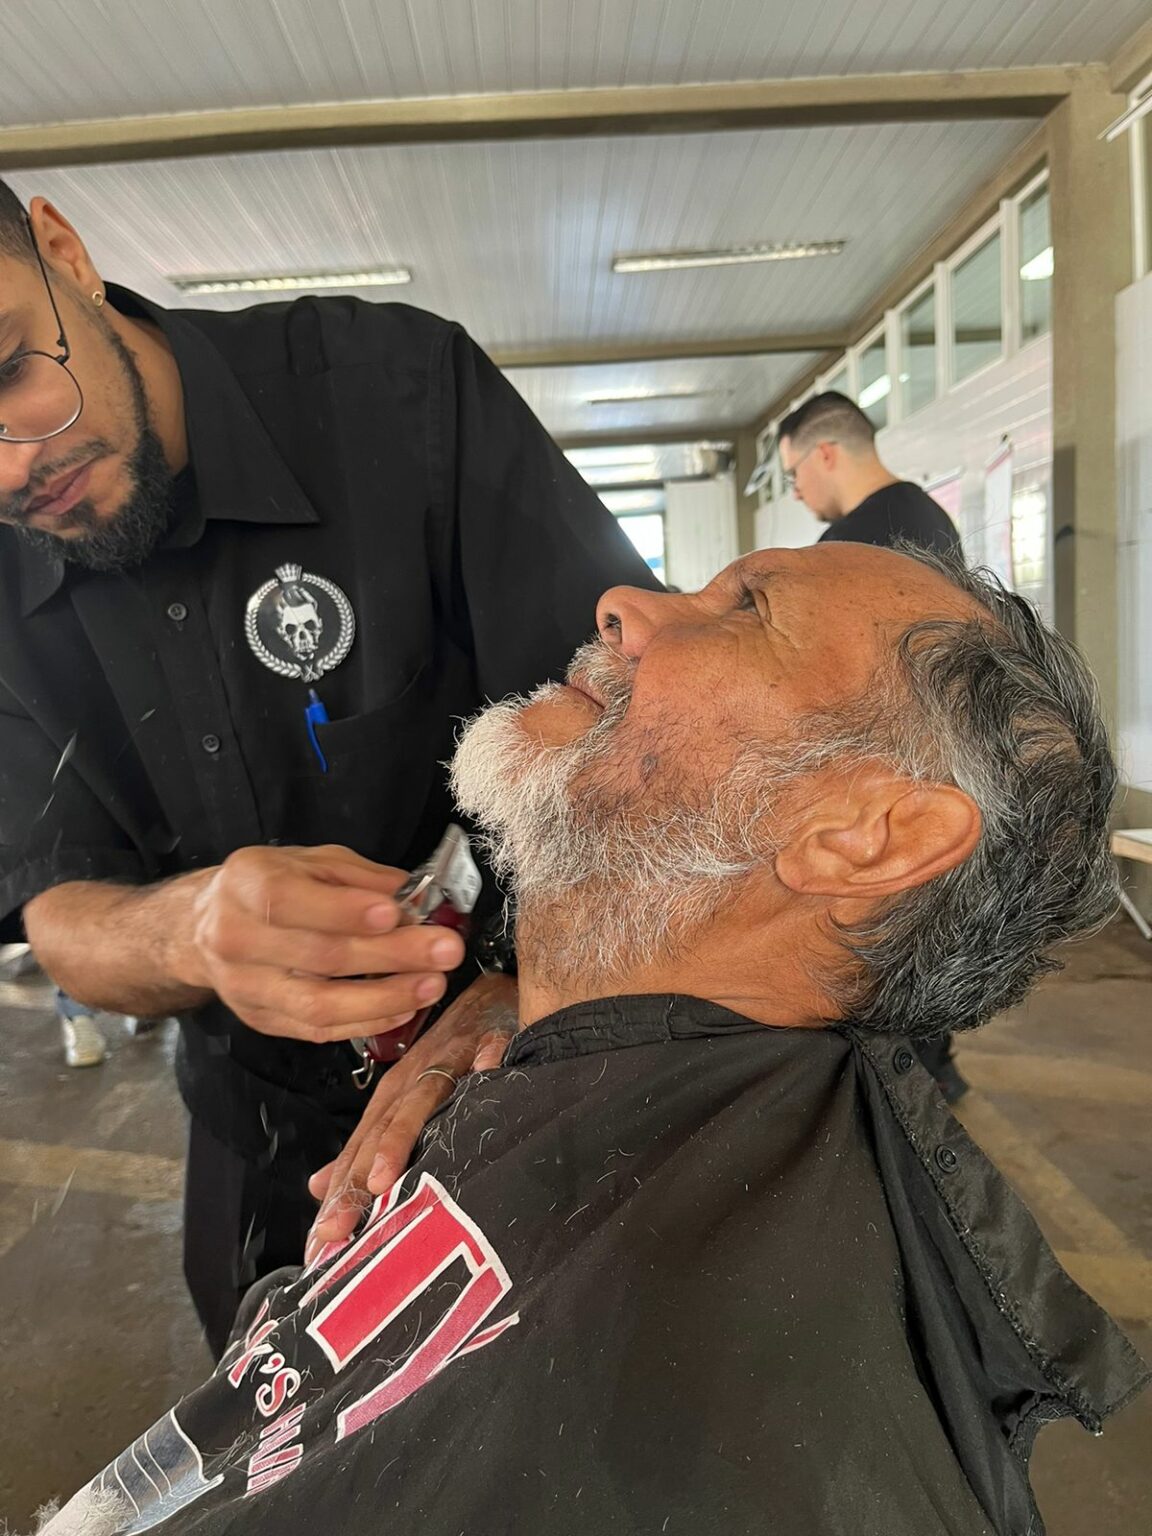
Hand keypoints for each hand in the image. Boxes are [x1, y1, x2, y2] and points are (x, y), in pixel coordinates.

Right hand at [175, 844, 466, 1042]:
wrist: (204, 928)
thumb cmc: (269, 886)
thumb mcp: (309, 861)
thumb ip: (359, 877)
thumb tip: (411, 896)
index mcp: (245, 885)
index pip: (289, 902)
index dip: (345, 910)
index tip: (397, 913)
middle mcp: (236, 938)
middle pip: (318, 956)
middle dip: (390, 955)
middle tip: (444, 950)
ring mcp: (246, 987)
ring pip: (318, 1004)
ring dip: (385, 998)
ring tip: (432, 986)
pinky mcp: (262, 1020)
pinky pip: (318, 1030)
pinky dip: (366, 1022)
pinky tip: (404, 1008)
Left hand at [305, 973, 517, 1260]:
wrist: (492, 991)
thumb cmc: (451, 1048)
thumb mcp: (405, 1093)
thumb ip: (367, 1142)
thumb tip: (319, 1188)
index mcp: (395, 1096)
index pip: (359, 1149)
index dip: (339, 1195)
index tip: (321, 1241)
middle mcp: (416, 1079)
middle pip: (380, 1131)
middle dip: (355, 1180)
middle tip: (337, 1227)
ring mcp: (454, 1057)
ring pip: (423, 1098)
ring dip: (401, 1135)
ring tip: (382, 1178)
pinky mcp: (494, 1036)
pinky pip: (492, 1049)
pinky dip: (488, 1062)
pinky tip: (486, 1076)